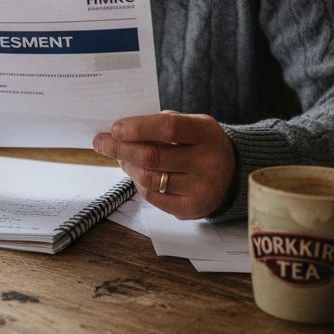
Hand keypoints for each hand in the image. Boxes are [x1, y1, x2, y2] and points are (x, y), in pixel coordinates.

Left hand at [92, 111, 235, 218]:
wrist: (232, 175)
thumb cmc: (200, 144)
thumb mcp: (191, 125)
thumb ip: (161, 124)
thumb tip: (119, 132)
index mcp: (207, 133)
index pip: (169, 128)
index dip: (138, 127)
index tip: (115, 127)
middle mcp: (208, 162)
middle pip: (153, 156)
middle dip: (120, 148)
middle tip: (101, 142)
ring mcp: (201, 188)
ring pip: (149, 178)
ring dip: (127, 166)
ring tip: (120, 157)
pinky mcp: (191, 209)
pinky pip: (152, 196)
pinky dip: (138, 182)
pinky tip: (136, 173)